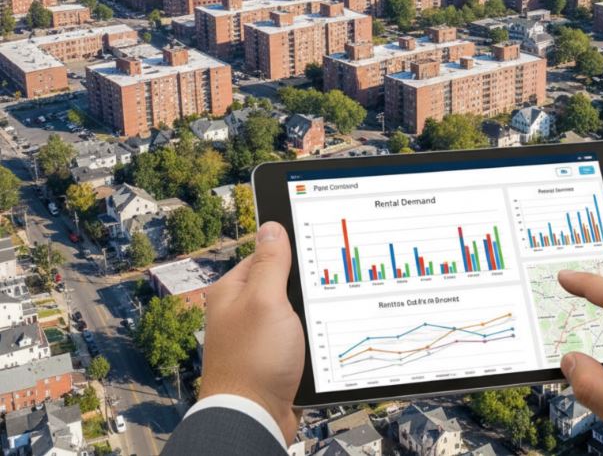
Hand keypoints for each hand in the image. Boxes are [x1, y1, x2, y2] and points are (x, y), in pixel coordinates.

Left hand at [200, 222, 304, 444]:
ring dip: (310, 315)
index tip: (317, 249)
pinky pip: (299, 336)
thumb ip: (270, 263)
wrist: (254, 421)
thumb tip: (272, 227)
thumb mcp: (265, 301)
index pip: (267, 254)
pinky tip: (322, 339)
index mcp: (233, 291)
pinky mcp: (275, 357)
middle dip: (304, 287)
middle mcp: (243, 311)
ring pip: (295, 310)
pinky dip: (311, 336)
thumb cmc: (252, 362)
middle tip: (321, 289)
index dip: (292, 252)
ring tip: (320, 318)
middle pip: (284, 282)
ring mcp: (259, 335)